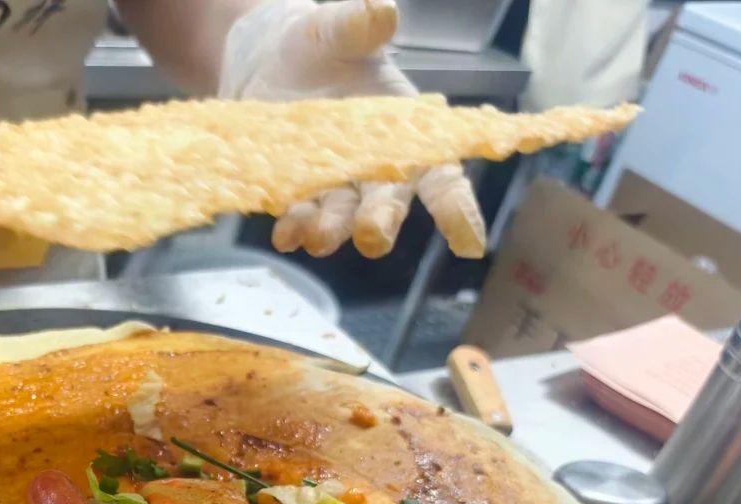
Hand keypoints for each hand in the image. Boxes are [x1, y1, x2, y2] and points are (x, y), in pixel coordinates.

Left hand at [219, 0, 485, 258]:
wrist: (270, 59)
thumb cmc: (321, 44)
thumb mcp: (338, 28)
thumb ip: (360, 24)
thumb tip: (381, 13)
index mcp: (408, 133)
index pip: (443, 179)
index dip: (458, 211)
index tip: (469, 244)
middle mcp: (376, 169)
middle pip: (388, 204)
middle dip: (381, 222)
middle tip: (372, 235)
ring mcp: (334, 184)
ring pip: (340, 218)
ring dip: (330, 232)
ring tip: (317, 238)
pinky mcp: (294, 189)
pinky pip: (298, 216)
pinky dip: (292, 228)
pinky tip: (284, 234)